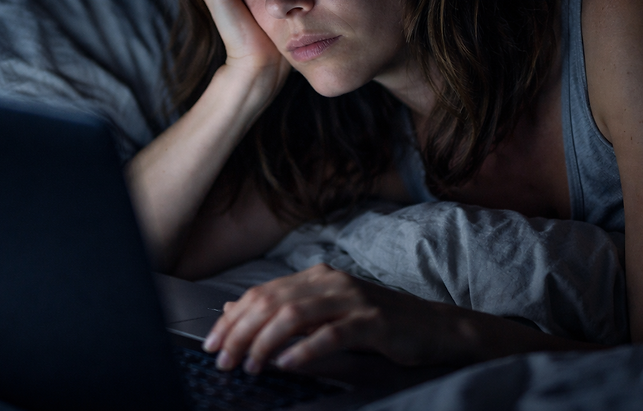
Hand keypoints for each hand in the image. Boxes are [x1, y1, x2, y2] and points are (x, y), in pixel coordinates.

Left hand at [202, 263, 465, 373]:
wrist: (431, 328)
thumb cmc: (375, 324)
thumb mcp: (323, 316)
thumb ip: (281, 313)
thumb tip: (233, 310)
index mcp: (316, 277)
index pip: (262, 293)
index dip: (233, 318)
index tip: (211, 343)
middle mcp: (331, 281)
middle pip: (272, 302)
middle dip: (241, 332)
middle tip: (223, 360)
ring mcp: (353, 299)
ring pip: (296, 315)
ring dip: (266, 342)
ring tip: (250, 365)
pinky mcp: (373, 321)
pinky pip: (334, 334)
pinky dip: (306, 349)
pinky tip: (287, 364)